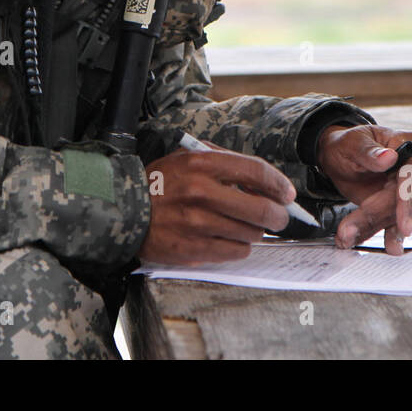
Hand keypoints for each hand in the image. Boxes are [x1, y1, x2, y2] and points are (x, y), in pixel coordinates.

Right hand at [139, 145, 295, 264]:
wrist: (125, 212)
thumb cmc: (160, 184)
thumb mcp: (187, 158)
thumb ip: (224, 163)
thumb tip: (261, 180)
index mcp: (202, 164)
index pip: (255, 171)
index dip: (278, 183)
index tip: (287, 193)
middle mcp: (201, 192)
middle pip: (260, 208)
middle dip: (277, 215)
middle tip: (279, 217)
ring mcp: (198, 223)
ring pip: (251, 233)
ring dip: (254, 231)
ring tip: (243, 226)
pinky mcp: (194, 248)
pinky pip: (235, 252)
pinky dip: (238, 247)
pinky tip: (228, 239)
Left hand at [316, 124, 411, 254]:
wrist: (342, 158)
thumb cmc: (349, 145)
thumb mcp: (352, 144)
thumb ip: (369, 152)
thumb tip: (389, 157)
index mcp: (408, 142)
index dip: (407, 199)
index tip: (403, 222)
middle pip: (406, 199)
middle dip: (377, 217)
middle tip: (349, 230)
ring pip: (398, 214)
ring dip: (373, 227)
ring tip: (347, 236)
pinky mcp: (401, 205)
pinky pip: (392, 222)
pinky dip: (376, 233)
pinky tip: (365, 242)